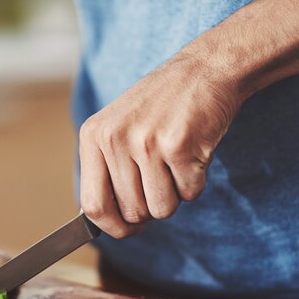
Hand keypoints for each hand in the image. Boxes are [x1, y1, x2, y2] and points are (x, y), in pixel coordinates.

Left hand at [79, 53, 242, 237]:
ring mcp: (146, 143)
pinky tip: (193, 152)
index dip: (112, 227)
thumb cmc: (161, 105)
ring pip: (161, 209)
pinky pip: (189, 194)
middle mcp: (114, 139)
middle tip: (162, 175)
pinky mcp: (180, 147)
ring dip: (175, 195)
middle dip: (152, 205)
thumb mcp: (118, 127)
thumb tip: (100, 220)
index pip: (93, 205)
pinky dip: (196, 182)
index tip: (127, 229)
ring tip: (176, 161)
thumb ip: (106, 169)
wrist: (205, 69)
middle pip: (133, 212)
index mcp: (93, 136)